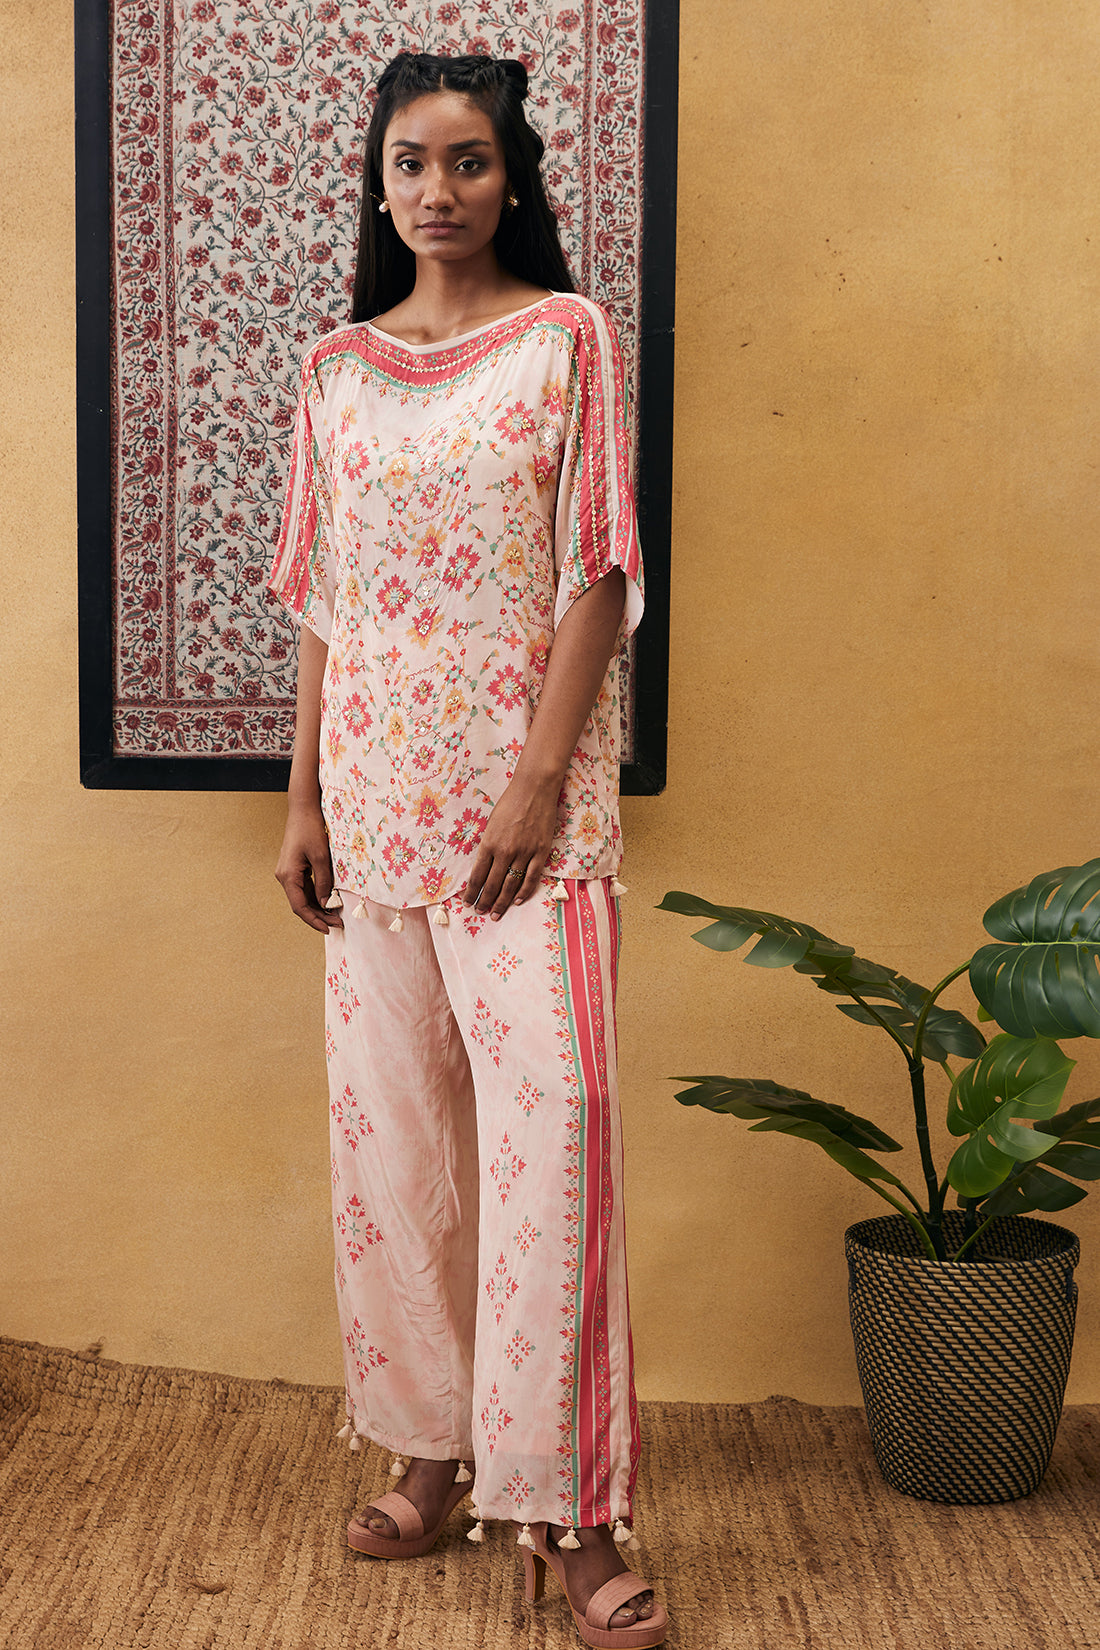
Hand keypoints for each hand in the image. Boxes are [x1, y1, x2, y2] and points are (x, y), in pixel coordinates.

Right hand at [276, 799, 343, 933]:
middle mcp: (284, 876)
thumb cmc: (311, 829)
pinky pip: (304, 887)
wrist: (303, 809)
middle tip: (337, 924)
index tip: (328, 929)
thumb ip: (324, 882)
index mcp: (287, 875)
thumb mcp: (321, 857)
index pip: (299, 906)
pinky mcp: (294, 867)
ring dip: (317, 908)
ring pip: (302, 897)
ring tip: (335, 916)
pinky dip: (315, 896)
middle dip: (318, 916)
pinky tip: (328, 901)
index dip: (314, 920)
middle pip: (300, 904)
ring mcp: (288, 872)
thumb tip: (326, 903)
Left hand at [462, 776, 557, 919]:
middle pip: (492, 884)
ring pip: (511, 884)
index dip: (471, 892)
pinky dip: (524, 891)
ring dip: (502, 902)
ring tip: (495, 914)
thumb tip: (484, 867)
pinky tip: (517, 901)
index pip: (477, 875)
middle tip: (480, 913)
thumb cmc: (509, 803)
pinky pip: (531, 877)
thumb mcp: (491, 824)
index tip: (467, 902)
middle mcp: (505, 851)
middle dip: (484, 901)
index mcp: (489, 843)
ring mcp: (524, 852)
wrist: (534, 789)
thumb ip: (488, 846)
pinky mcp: (540, 851)